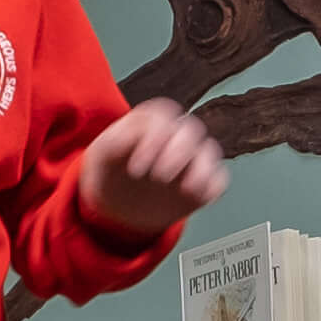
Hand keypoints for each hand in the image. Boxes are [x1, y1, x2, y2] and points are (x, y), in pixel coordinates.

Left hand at [75, 97, 228, 243]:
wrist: (115, 204)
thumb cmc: (109, 171)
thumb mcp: (101, 154)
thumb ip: (116, 140)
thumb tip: (133, 136)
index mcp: (151, 122)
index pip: (163, 116)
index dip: (154, 139)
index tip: (136, 168)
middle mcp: (174, 136)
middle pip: (191, 130)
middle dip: (178, 152)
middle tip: (159, 176)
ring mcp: (190, 159)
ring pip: (210, 151)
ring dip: (202, 168)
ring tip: (187, 189)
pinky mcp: (201, 183)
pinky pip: (218, 180)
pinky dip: (212, 187)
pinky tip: (197, 198)